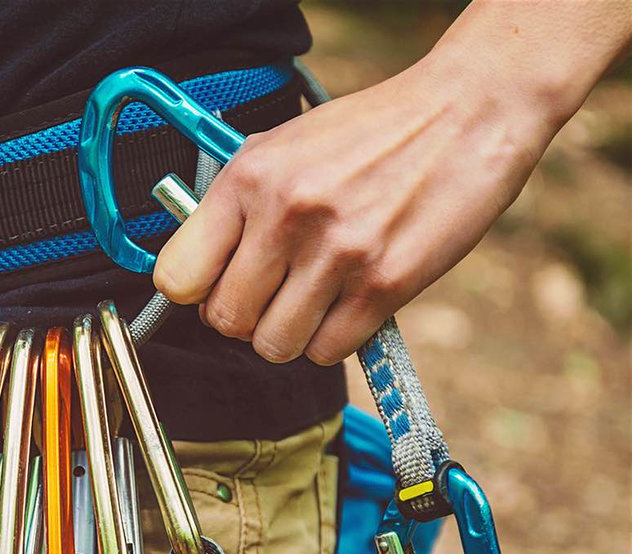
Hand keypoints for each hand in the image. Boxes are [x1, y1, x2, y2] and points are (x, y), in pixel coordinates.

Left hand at [154, 51, 552, 364]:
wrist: (467, 113)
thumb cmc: (370, 135)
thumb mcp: (283, 147)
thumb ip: (236, 204)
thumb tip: (194, 268)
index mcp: (249, 179)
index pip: (177, 277)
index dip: (194, 294)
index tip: (214, 288)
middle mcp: (287, 215)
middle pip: (225, 321)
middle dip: (244, 319)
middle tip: (271, 297)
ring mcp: (336, 253)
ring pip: (274, 346)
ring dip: (289, 335)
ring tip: (310, 302)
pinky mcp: (385, 285)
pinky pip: (327, 351)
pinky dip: (332, 341)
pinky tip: (346, 306)